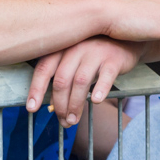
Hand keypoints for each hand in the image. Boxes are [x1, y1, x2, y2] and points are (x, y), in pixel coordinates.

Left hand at [26, 36, 140, 126]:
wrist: (127, 37)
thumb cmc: (96, 52)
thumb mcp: (76, 59)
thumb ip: (64, 77)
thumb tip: (51, 107)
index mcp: (63, 47)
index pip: (44, 68)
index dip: (36, 89)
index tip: (31, 108)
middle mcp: (76, 47)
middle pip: (61, 79)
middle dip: (59, 104)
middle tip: (63, 122)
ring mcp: (95, 52)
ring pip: (80, 81)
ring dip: (75, 104)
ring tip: (73, 120)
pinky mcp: (114, 59)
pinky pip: (105, 76)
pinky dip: (99, 90)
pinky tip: (96, 102)